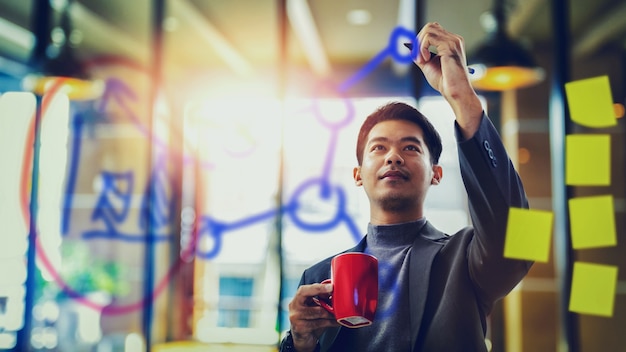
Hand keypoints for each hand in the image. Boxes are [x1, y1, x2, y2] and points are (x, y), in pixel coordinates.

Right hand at [288, 283, 339, 351]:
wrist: (303, 339)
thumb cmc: (310, 321)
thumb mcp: (314, 308)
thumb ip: (321, 300)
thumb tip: (333, 292)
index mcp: (297, 299)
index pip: (304, 289)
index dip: (318, 287)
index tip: (331, 286)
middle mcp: (294, 306)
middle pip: (306, 295)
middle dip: (321, 292)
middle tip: (334, 293)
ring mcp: (295, 317)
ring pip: (317, 311)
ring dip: (331, 312)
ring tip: (340, 312)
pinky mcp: (300, 328)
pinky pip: (319, 323)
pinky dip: (331, 322)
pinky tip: (337, 322)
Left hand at [413, 22, 481, 138]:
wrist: (455, 92)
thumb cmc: (445, 82)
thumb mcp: (428, 65)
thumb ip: (419, 55)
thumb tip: (409, 46)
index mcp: (451, 43)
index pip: (432, 30)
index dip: (421, 40)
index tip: (418, 56)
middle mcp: (454, 39)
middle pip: (430, 26)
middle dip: (418, 40)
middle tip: (418, 58)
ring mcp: (453, 41)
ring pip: (428, 30)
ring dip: (419, 45)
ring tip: (422, 60)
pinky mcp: (449, 46)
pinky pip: (428, 37)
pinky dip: (421, 48)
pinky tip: (425, 59)